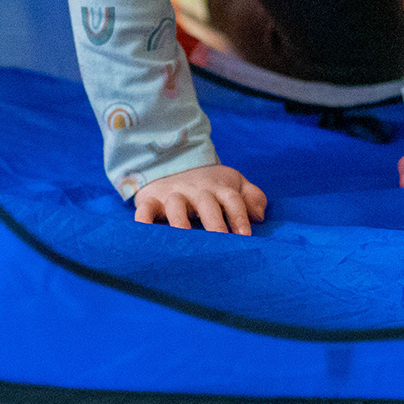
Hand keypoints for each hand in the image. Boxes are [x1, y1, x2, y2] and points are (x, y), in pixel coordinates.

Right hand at [134, 164, 267, 234]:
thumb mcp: (233, 184)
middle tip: (220, 240)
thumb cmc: (209, 185)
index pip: (232, 199)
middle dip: (214, 222)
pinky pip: (145, 210)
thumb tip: (260, 216)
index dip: (239, 216)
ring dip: (180, 221)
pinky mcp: (151, 201)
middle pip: (207, 203)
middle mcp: (196, 191)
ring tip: (185, 239)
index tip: (245, 235)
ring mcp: (173, 195)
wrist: (171, 163)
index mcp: (218, 188)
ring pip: (176, 206)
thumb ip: (251, 197)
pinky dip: (143, 220)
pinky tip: (144, 234)